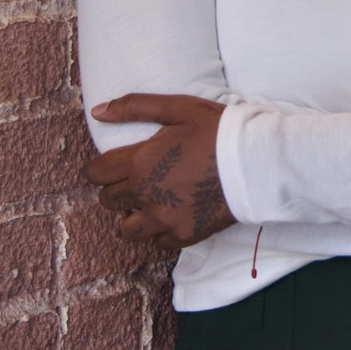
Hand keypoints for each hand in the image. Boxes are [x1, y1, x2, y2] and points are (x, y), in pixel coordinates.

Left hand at [83, 93, 235, 249]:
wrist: (255, 161)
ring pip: (127, 229)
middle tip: (139, 177)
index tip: (113, 164)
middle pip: (108, 201)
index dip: (100, 168)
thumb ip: (134, 107)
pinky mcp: (183, 236)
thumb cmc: (216, 130)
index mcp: (140, 163)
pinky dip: (160, 230)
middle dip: (117, 189)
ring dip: (133, 215)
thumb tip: (97, 112)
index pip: (96, 173)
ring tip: (151, 200)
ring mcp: (164, 220)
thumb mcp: (177, 107)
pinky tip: (173, 213)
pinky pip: (157, 242)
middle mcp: (145, 196)